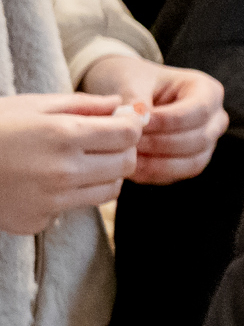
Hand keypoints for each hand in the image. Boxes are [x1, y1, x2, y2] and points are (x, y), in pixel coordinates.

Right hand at [0, 93, 141, 233]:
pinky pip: (74, 209)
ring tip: (78, 162)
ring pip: (108, 191)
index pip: (127, 135)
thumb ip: (81, 105)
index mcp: (62, 135)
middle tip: (105, 143)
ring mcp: (51, 200)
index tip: (122, 124)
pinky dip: (70, 195)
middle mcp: (62, 171)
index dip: (130, 127)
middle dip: (123, 152)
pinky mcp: (38, 220)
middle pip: (125, 165)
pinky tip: (45, 182)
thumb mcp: (31, 105)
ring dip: (104, 176)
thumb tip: (122, 106)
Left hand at [82, 53, 226, 182]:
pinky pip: (179, 175)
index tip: (137, 123)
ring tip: (126, 155)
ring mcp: (207, 144)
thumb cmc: (133, 81)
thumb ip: (137, 99)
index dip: (168, 121)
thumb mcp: (132, 80)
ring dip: (157, 163)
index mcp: (208, 91)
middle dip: (160, 143)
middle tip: (126, 142)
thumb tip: (138, 120)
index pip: (198, 111)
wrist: (127, 92)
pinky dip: (154, 173)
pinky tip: (130, 167)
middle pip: (198, 140)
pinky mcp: (191, 163)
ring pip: (192, 162)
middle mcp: (215, 120)